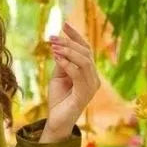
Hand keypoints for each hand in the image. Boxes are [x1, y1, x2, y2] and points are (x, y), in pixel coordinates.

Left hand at [45, 22, 99, 139]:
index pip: (86, 49)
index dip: (76, 36)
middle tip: (53, 37)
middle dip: (69, 42)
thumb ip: (62, 62)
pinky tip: (57, 57)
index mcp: (89, 72)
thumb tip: (59, 45)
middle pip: (85, 53)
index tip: (64, 24)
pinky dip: (67, 64)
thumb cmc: (58, 99)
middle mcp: (94, 78)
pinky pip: (78, 74)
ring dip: (68, 51)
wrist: (57, 121)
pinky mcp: (85, 94)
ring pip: (84, 61)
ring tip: (54, 46)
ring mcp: (91, 86)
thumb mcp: (58, 76)